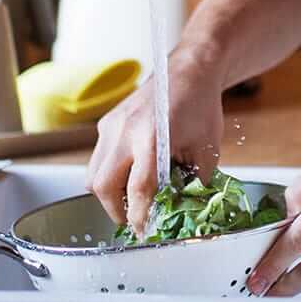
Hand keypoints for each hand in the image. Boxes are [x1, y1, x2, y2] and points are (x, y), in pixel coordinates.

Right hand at [86, 54, 224, 235]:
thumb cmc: (201, 106)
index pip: (137, 189)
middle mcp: (125, 131)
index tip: (144, 232)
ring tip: (132, 199)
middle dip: (116, 211)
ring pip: (93, 174)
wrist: (189, 69)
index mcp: (153, 137)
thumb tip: (183, 213)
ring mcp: (112, 125)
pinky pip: (98, 158)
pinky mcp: (107, 122)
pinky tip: (130, 174)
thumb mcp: (207, 150)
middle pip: (102, 186)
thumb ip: (193, 184)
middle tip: (135, 219)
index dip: (139, 217)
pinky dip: (109, 174)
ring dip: (109, 194)